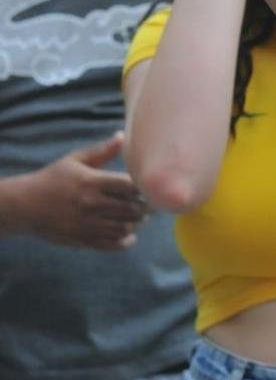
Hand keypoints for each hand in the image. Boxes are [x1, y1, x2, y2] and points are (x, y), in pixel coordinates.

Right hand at [21, 133, 146, 250]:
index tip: (145, 187)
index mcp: (92, 182)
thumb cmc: (53, 179)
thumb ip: (102, 151)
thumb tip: (124, 135)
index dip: (143, 188)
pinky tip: (129, 236)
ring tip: (137, 218)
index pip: (129, 186)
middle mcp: (91, 204)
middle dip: (144, 207)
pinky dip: (125, 242)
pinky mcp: (80, 240)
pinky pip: (110, 244)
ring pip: (123, 228)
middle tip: (147, 204)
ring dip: (135, 223)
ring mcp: (86, 224)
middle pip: (131, 209)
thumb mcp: (75, 160)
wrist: (24, 205)